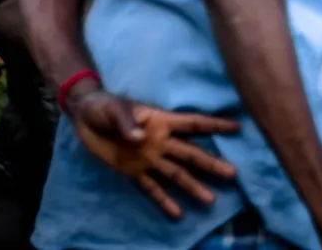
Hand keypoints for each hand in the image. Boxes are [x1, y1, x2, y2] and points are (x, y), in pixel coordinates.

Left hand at [66, 84, 239, 219]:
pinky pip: (151, 188)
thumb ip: (127, 123)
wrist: (85, 118)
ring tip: (209, 200)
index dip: (214, 125)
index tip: (237, 128)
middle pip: (190, 154)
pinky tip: (177, 214)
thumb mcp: (115, 110)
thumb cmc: (104, 107)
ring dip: (192, 186)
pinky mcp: (133, 172)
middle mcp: (160, 142)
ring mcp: (149, 159)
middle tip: (232, 174)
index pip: (193, 124)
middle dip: (210, 164)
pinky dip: (163, 201)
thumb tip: (141, 138)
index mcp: (160, 122)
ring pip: (176, 174)